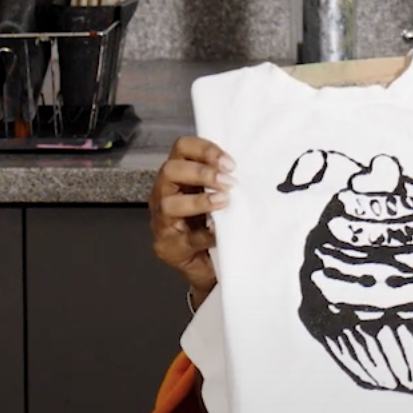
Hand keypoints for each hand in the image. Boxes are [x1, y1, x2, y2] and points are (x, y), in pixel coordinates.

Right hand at [149, 135, 233, 304]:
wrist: (208, 264)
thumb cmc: (213, 222)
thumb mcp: (217, 195)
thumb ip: (224, 179)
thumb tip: (250, 166)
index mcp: (178, 175)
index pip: (182, 148)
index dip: (205, 149)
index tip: (230, 163)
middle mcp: (164, 193)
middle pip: (170, 170)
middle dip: (201, 173)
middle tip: (229, 182)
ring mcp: (162, 221)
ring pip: (169, 203)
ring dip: (199, 201)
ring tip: (223, 202)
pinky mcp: (168, 246)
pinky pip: (185, 239)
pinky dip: (205, 234)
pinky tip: (219, 232)